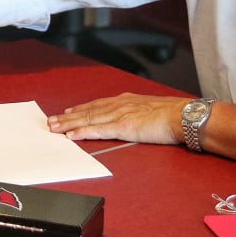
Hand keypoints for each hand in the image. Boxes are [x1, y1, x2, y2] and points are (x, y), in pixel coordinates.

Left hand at [46, 93, 186, 144]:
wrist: (183, 115)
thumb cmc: (173, 114)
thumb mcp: (151, 108)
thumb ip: (138, 112)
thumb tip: (136, 119)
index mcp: (126, 101)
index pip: (97, 105)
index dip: (80, 109)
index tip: (68, 112)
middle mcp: (119, 105)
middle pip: (87, 111)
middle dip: (68, 117)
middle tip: (51, 121)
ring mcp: (120, 115)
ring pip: (88, 119)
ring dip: (69, 124)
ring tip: (54, 128)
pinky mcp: (123, 127)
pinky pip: (97, 130)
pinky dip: (82, 132)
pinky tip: (71, 135)